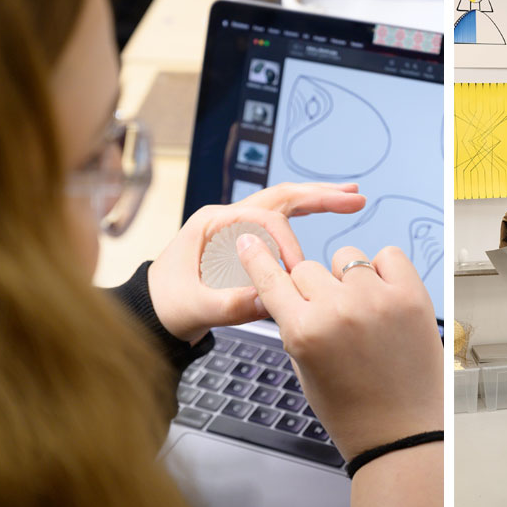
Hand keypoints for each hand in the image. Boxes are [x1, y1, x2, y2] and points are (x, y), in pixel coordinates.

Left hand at [148, 183, 365, 341]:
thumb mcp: (193, 310)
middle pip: (280, 196)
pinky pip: (281, 219)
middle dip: (319, 195)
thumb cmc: (166, 306)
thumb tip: (266, 299)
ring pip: (284, 202)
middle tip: (354, 196)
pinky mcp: (246, 240)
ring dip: (318, 197)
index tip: (299, 273)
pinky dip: (308, 212)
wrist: (152, 311)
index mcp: (213, 224)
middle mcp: (228, 218)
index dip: (288, 244)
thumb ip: (228, 306)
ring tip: (351, 196)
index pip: (264, 219)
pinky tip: (329, 209)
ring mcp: (238, 226)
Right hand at [237, 236, 442, 461]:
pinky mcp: (411, 296)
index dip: (257, 258)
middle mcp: (337, 310)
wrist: (402, 431)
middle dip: (313, 288)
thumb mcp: (305, 368)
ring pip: (346, 258)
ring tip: (364, 311)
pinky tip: (385, 296)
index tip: (250, 239)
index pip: (269, 279)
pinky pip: (388, 255)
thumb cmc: (352, 408)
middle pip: (306, 268)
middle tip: (332, 315)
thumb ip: (295, 324)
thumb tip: (290, 286)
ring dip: (348, 278)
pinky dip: (384, 269)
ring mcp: (377, 300)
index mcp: (303, 332)